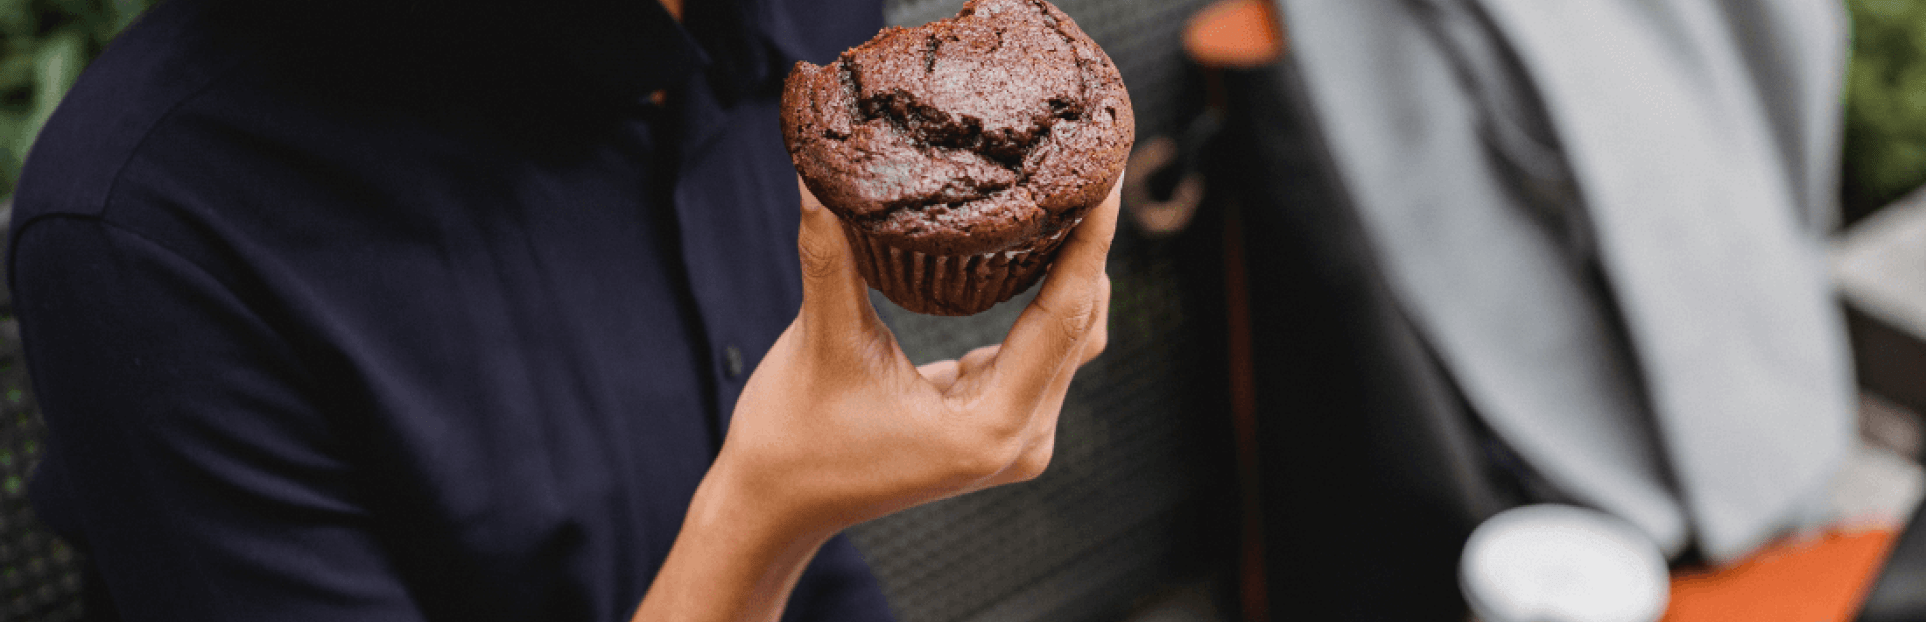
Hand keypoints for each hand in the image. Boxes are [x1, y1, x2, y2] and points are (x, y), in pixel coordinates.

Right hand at [715, 177, 1115, 535]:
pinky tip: (1039, 240)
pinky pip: (1039, 349)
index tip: (1108, 174)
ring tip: (1075, 187)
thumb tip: (816, 174)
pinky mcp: (996, 423)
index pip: (1063, 317)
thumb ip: (829, 255)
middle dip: (1090, 245)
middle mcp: (1019, 438)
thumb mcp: (820, 341)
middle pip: (1080, 326)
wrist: (776, 506)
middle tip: (1094, 158)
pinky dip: (1043, 297)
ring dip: (1072, 269)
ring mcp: (1012, 436)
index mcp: (989, 428)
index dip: (1091, 243)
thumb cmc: (794, 439)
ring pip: (1066, 338)